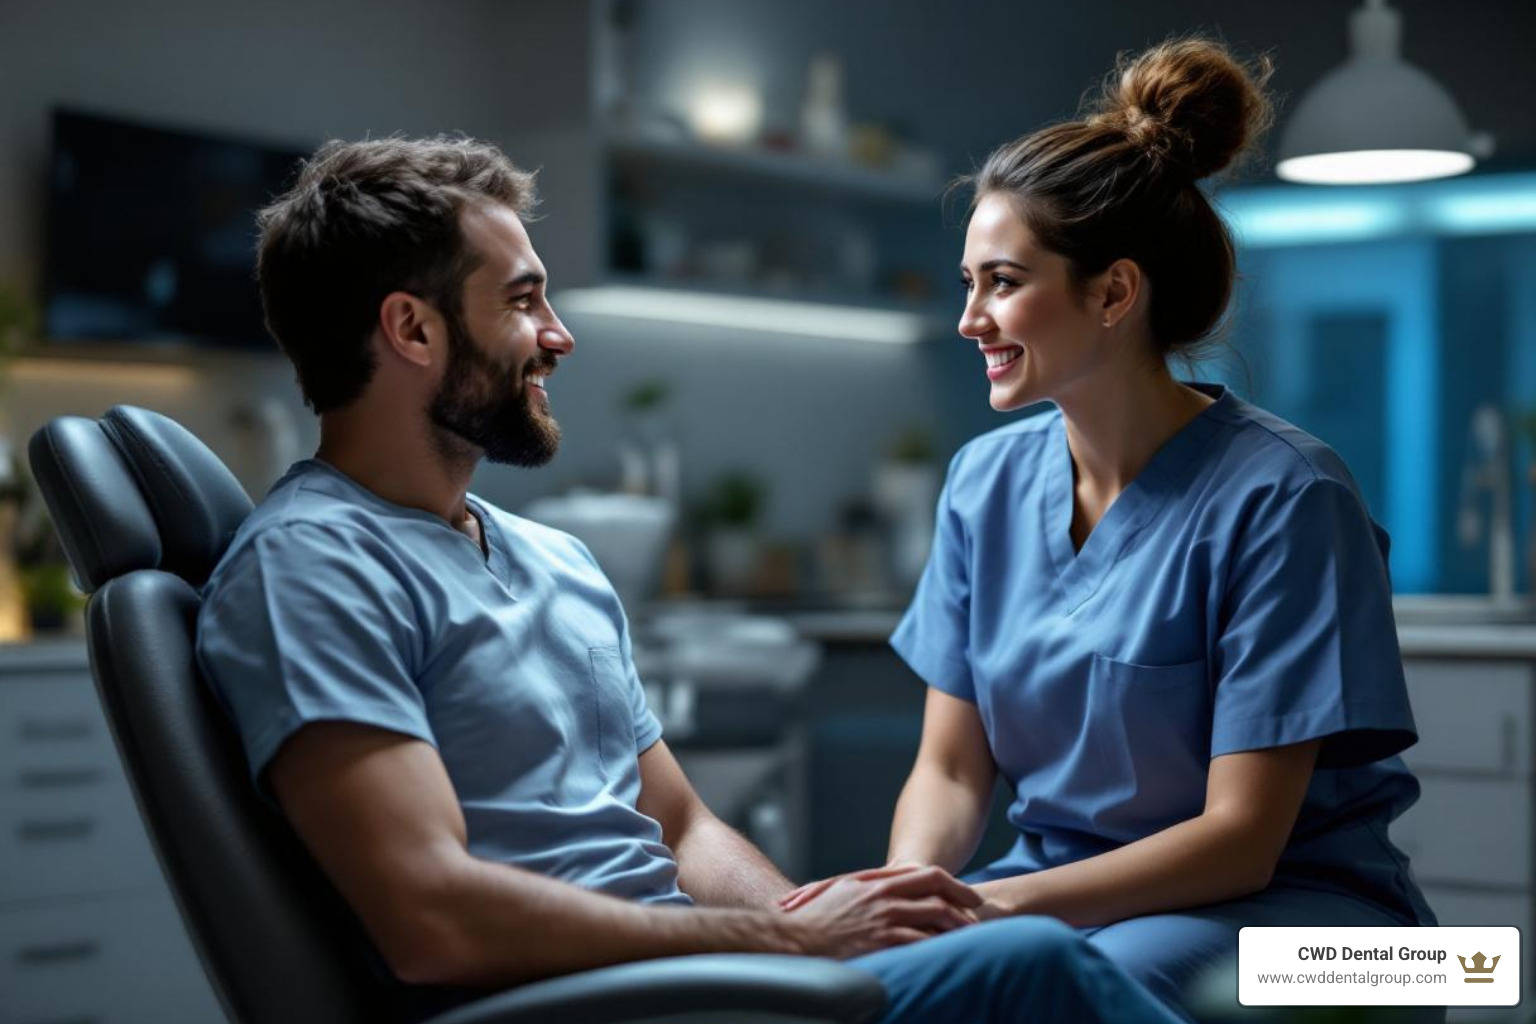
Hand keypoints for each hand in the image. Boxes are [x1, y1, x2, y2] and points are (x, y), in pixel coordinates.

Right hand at [780, 864, 983, 958]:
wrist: (792, 938)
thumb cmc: (814, 921)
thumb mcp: (842, 895)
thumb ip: (867, 893)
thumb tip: (885, 897)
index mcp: (875, 882)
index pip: (925, 874)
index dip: (952, 883)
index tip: (968, 895)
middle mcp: (882, 894)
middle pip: (936, 888)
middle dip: (962, 899)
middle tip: (979, 913)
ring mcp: (883, 916)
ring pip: (934, 913)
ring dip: (957, 924)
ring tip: (971, 936)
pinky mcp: (880, 940)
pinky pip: (920, 941)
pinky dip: (938, 946)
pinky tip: (948, 954)